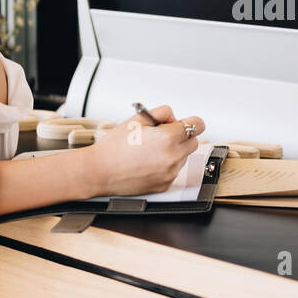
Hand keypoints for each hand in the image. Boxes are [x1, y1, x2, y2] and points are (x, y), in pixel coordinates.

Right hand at [83, 105, 206, 195]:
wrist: (100, 171)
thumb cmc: (114, 147)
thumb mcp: (137, 119)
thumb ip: (162, 113)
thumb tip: (174, 118)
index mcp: (168, 138)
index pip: (198, 125)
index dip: (190, 121)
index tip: (184, 123)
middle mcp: (172, 157)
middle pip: (193, 142)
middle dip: (181, 136)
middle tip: (163, 135)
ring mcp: (170, 173)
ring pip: (183, 157)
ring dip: (174, 152)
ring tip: (150, 150)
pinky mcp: (165, 185)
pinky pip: (173, 171)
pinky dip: (166, 166)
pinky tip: (148, 162)